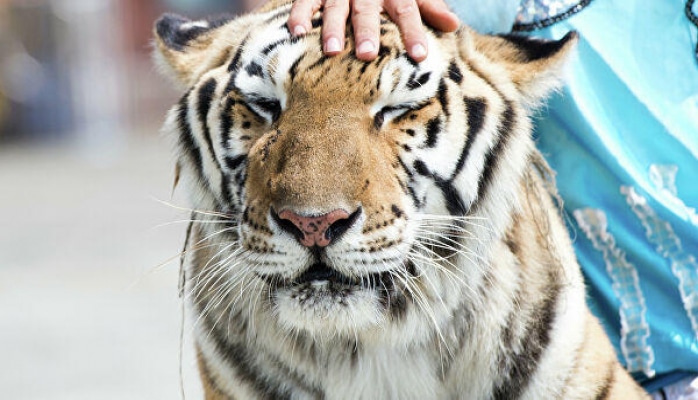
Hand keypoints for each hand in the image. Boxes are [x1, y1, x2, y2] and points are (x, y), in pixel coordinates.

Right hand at [288, 0, 459, 61]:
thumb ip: (429, 7)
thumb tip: (453, 25)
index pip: (406, 11)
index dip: (413, 32)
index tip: (420, 56)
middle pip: (367, 10)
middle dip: (368, 31)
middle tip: (369, 54)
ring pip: (335, 8)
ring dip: (333, 29)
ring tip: (333, 52)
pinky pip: (305, 1)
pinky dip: (298, 15)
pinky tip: (295, 33)